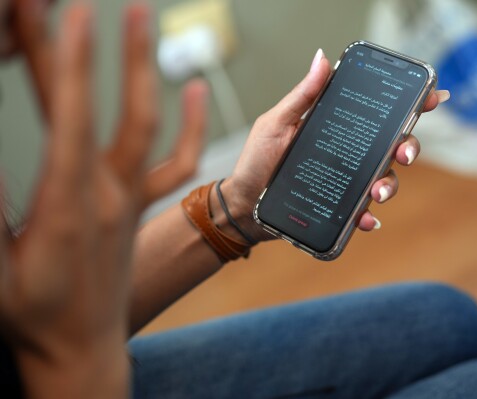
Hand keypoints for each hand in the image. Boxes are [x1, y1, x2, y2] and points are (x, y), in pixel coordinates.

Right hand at [0, 4, 205, 396]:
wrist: (80, 346)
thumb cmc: (31, 312)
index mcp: (65, 204)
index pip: (67, 116)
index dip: (66, 61)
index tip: (65, 13)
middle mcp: (106, 194)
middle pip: (105, 109)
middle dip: (90, 50)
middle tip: (89, 1)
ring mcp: (130, 199)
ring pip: (149, 126)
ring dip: (145, 69)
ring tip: (144, 17)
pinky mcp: (140, 206)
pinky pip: (177, 163)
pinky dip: (192, 125)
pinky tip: (196, 88)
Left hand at [222, 49, 446, 240]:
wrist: (245, 205)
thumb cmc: (257, 162)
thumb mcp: (277, 123)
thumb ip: (302, 96)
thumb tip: (321, 59)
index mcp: (337, 129)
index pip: (377, 115)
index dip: (408, 106)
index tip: (429, 98)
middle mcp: (347, 154)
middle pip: (391, 147)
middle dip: (408, 148)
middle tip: (404, 153)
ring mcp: (346, 182)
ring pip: (383, 181)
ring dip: (388, 186)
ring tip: (376, 193)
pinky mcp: (339, 208)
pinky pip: (361, 212)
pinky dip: (366, 217)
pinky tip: (364, 219)